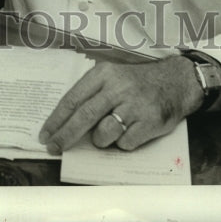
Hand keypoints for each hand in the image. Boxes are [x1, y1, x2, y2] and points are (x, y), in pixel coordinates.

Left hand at [39, 56, 200, 154]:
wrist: (174, 81)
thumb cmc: (136, 83)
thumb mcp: (112, 77)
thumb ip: (92, 95)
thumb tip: (66, 123)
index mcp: (104, 74)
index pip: (73, 98)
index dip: (57, 119)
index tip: (46, 134)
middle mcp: (118, 87)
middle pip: (84, 116)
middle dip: (65, 135)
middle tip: (53, 148)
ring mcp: (134, 104)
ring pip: (104, 134)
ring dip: (101, 140)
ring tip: (110, 131)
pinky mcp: (150, 121)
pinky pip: (126, 143)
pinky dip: (123, 143)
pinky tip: (130, 132)